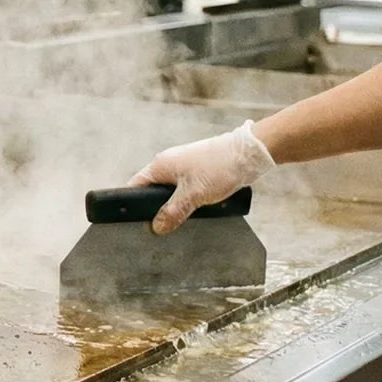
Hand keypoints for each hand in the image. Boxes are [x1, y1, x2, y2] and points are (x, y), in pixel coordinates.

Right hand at [129, 120, 275, 234]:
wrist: (249, 153)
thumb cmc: (218, 167)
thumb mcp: (192, 195)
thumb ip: (172, 212)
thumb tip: (157, 227)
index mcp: (160, 165)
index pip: (135, 186)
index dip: (132, 204)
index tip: (136, 222)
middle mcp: (169, 164)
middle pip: (152, 191)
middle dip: (157, 209)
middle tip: (162, 227)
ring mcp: (184, 168)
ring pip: (171, 193)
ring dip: (177, 206)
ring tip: (182, 220)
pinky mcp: (199, 172)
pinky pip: (186, 190)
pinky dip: (189, 201)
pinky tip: (197, 211)